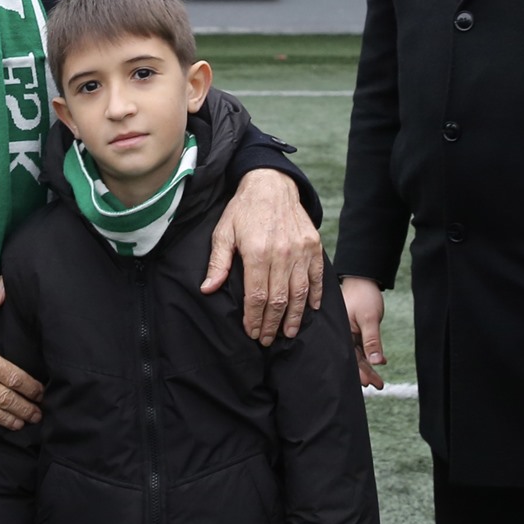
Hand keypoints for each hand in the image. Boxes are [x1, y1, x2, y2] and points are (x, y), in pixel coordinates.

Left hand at [203, 169, 323, 342]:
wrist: (271, 184)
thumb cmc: (243, 209)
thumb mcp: (223, 232)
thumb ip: (218, 263)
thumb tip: (207, 289)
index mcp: (257, 252)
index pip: (257, 296)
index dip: (254, 318)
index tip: (251, 332)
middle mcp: (282, 254)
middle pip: (279, 300)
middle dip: (272, 324)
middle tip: (266, 339)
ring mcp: (301, 251)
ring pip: (300, 293)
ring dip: (295, 317)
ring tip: (288, 333)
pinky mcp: (314, 246)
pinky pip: (316, 277)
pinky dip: (315, 295)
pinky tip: (310, 310)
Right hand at [341, 276, 384, 389]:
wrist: (363, 279)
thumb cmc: (363, 296)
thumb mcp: (369, 319)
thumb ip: (372, 341)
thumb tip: (377, 363)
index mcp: (339, 332)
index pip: (348, 357)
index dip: (357, 371)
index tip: (366, 384)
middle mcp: (341, 334)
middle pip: (352, 358)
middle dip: (365, 373)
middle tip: (378, 385)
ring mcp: (347, 332)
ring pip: (358, 354)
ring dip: (369, 366)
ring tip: (379, 381)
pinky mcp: (354, 330)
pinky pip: (361, 346)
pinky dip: (370, 354)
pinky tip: (380, 362)